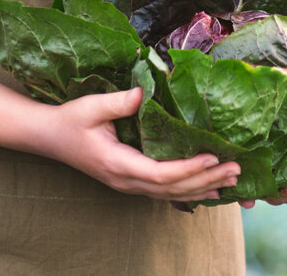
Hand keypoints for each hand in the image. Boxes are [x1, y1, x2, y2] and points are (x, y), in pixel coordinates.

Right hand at [40, 87, 240, 201]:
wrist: (50, 137)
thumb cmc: (70, 120)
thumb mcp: (90, 106)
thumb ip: (116, 102)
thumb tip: (143, 92)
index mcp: (118, 164)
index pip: (159, 174)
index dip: (188, 169)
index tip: (213, 158)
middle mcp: (126, 181)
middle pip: (172, 189)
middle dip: (206, 180)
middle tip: (236, 170)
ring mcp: (129, 185)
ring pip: (171, 195)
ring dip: (203, 189)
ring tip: (232, 182)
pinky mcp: (132, 181)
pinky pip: (165, 192)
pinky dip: (190, 191)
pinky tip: (209, 189)